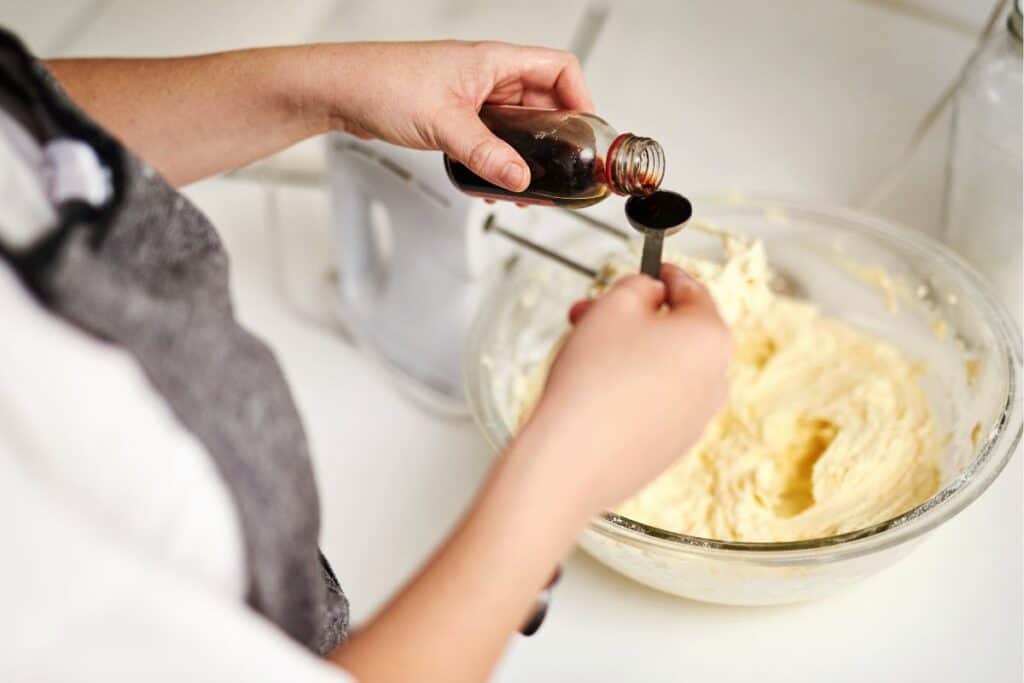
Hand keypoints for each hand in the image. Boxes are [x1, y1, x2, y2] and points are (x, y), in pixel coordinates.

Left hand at [309, 41, 592, 191]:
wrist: (339, 91)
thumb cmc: (382, 84)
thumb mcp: (443, 123)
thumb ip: (485, 153)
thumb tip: (518, 178)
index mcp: (494, 61)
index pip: (559, 69)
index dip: (581, 98)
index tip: (586, 133)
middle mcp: (488, 76)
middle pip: (543, 103)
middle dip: (554, 139)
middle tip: (559, 171)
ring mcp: (472, 96)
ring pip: (517, 125)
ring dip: (525, 155)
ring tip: (525, 186)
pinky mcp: (455, 116)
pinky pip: (491, 137)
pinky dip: (498, 160)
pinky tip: (491, 182)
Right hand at [522, 264, 732, 514]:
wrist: (571, 459)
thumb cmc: (593, 378)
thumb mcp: (615, 305)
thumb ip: (640, 286)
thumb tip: (651, 294)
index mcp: (711, 337)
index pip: (693, 291)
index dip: (664, 275)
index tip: (650, 271)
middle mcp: (716, 379)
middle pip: (677, 333)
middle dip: (636, 318)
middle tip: (594, 313)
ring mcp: (697, 418)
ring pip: (667, 369)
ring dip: (632, 353)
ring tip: (584, 352)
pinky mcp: (673, 447)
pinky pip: (657, 404)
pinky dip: (633, 390)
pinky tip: (595, 392)